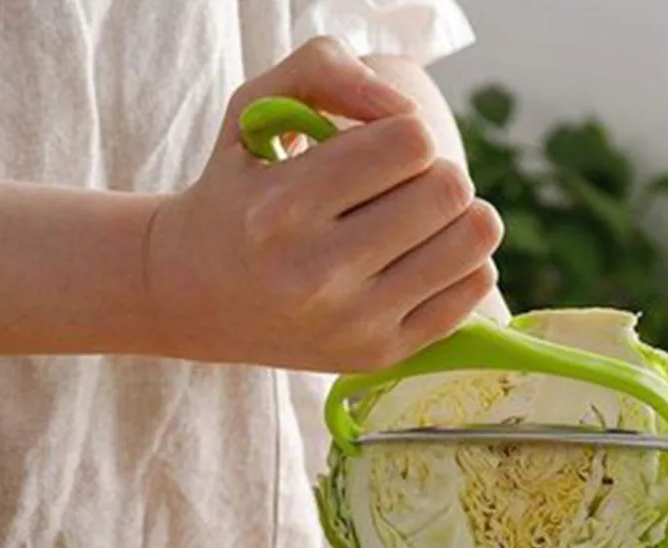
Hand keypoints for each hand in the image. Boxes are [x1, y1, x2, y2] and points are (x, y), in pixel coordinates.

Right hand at [145, 37, 502, 372]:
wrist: (194, 295)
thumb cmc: (236, 195)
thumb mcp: (253, 110)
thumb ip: (326, 72)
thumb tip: (405, 110)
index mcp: (285, 206)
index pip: (412, 143)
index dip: (406, 133)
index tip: (381, 148)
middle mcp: (319, 274)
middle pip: (449, 191)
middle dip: (434, 173)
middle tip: (404, 186)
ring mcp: (355, 323)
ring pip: (473, 243)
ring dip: (460, 217)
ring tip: (422, 220)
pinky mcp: (381, 355)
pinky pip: (473, 290)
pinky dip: (465, 264)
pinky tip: (426, 259)